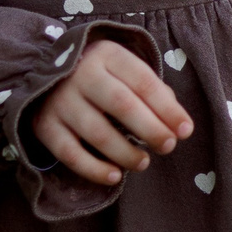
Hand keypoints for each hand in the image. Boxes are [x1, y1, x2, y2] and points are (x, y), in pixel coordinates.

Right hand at [27, 36, 194, 184]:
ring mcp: (60, 100)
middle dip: (151, 129)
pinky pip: (70, 153)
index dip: (168, 108)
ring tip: (143, 163)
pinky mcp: (45, 125)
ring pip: (97, 132)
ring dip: (125, 153)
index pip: (143, 81)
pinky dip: (94, 168)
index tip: (186, 130)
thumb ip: (151, 92)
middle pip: (122, 104)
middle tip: (168, 146)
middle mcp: (81, 74)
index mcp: (108, 55)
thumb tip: (177, 123)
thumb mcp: (125, 72)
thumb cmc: (102, 77)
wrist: (48, 76)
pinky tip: (114, 176)